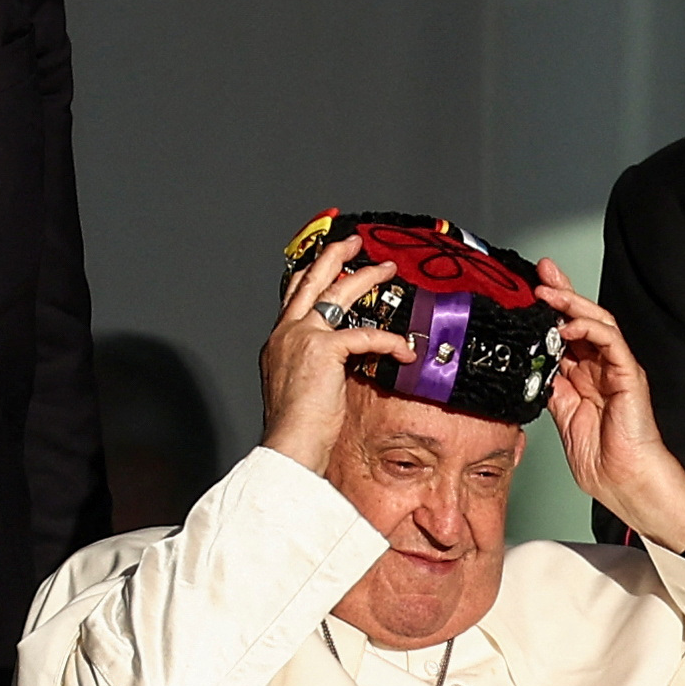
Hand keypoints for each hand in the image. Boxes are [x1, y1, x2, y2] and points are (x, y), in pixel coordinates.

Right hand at [261, 235, 413, 474]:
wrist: (290, 443)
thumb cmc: (300, 426)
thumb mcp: (305, 386)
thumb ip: (318, 365)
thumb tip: (344, 359)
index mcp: (279, 341)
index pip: (294, 295)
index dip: (312, 273)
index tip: (328, 260)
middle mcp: (286, 333)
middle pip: (312, 281)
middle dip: (335, 257)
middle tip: (354, 242)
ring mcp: (301, 337)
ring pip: (338, 294)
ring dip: (367, 278)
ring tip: (388, 270)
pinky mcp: (323, 349)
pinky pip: (366, 335)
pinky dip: (390, 341)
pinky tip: (406, 351)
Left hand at [535, 260, 684, 555]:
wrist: (625, 482)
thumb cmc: (601, 459)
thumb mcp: (562, 417)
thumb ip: (551, 388)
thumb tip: (531, 364)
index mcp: (585, 377)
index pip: (567, 333)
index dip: (552, 310)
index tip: (530, 290)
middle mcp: (602, 367)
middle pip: (582, 319)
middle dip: (561, 293)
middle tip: (541, 272)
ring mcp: (617, 368)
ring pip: (598, 323)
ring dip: (571, 305)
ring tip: (548, 293)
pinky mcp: (629, 374)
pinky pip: (611, 342)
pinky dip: (590, 329)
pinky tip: (569, 326)